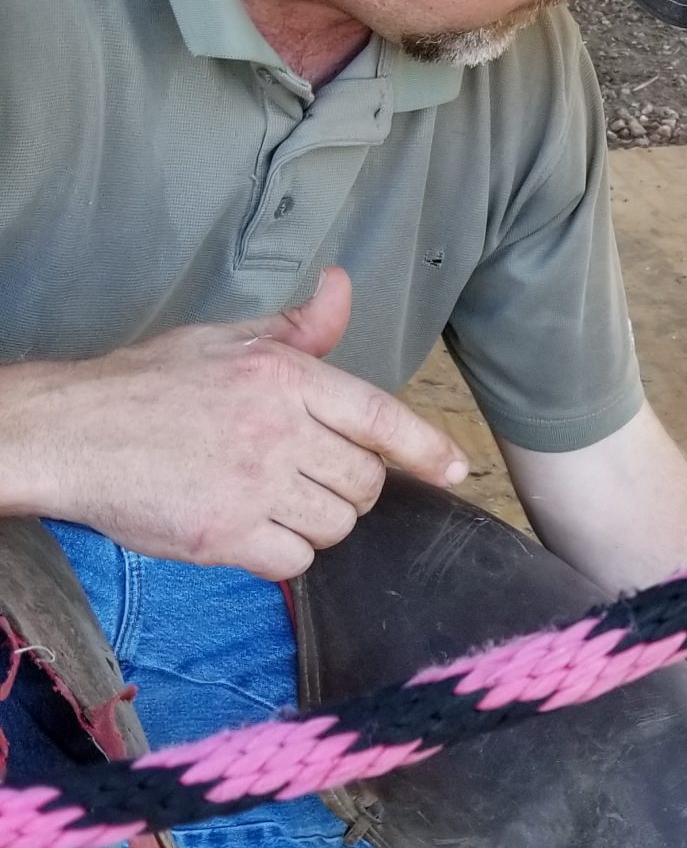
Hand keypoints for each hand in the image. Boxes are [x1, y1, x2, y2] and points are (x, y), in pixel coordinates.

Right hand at [0, 268, 465, 579]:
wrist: (69, 432)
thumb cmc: (151, 385)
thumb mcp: (228, 342)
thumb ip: (300, 328)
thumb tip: (343, 287)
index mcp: (284, 377)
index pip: (380, 417)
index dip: (426, 448)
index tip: (456, 470)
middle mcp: (278, 431)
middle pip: (365, 483)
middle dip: (350, 487)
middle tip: (307, 476)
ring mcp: (254, 486)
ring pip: (337, 526)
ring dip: (318, 522)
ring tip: (274, 499)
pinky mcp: (226, 536)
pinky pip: (296, 561)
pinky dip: (283, 553)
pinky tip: (252, 529)